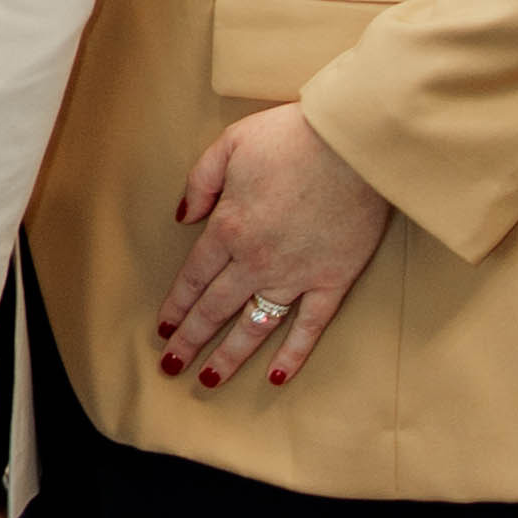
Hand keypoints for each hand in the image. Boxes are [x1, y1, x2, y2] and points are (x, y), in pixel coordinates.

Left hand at [155, 104, 394, 395]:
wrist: (354, 143)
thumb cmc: (292, 137)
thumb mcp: (230, 144)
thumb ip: (199, 181)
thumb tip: (183, 217)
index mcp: (228, 228)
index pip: (193, 278)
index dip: (176, 306)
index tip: (163, 328)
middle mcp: (255, 260)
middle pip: (215, 310)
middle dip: (189, 341)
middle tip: (171, 366)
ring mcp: (295, 275)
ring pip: (254, 326)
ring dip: (228, 357)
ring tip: (207, 381)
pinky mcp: (332, 280)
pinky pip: (309, 327)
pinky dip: (292, 354)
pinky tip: (275, 377)